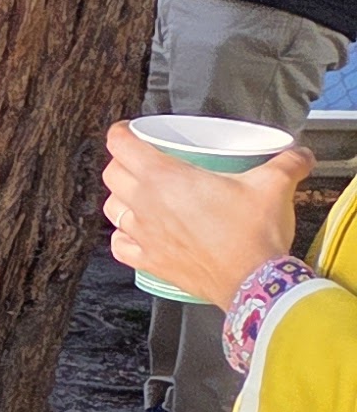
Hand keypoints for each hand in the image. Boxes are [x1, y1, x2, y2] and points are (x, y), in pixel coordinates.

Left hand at [106, 125, 309, 310]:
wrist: (254, 281)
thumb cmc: (254, 233)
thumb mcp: (274, 185)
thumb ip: (288, 163)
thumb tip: (300, 154)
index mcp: (163, 178)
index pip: (121, 144)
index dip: (122, 132)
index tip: (129, 130)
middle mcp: (144, 204)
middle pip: (112, 174)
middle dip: (122, 161)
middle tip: (141, 160)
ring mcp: (143, 235)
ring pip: (111, 208)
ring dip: (120, 197)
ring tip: (138, 194)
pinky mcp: (149, 261)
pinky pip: (119, 246)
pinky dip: (122, 237)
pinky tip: (135, 233)